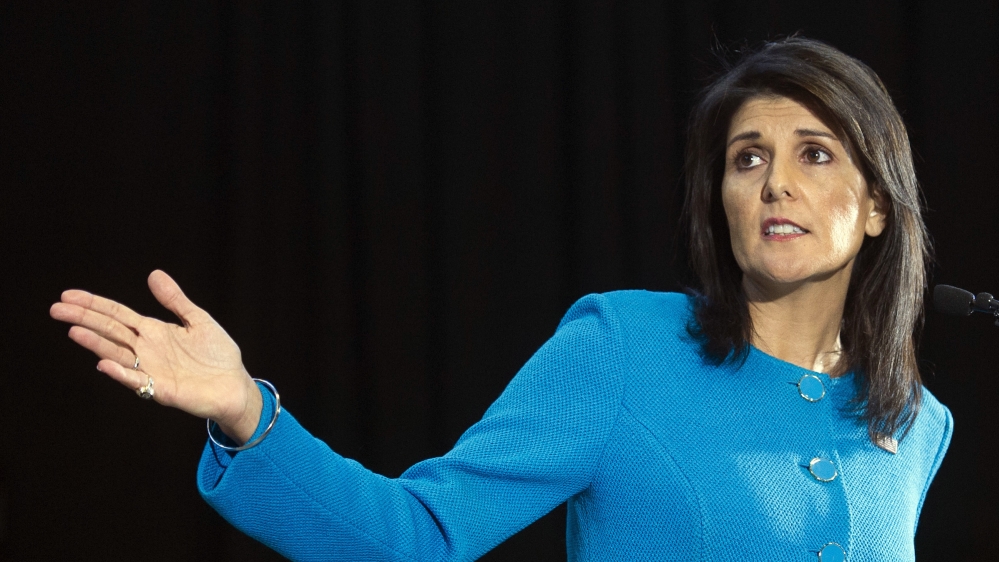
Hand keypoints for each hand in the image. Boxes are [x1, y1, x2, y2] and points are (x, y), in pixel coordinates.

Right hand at [50, 270, 262, 442]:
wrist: (236, 385)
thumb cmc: (217, 356)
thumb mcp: (197, 320)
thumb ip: (175, 300)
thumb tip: (154, 274)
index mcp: (154, 331)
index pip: (117, 315)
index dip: (94, 304)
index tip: (68, 295)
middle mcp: (146, 350)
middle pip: (110, 331)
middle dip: (84, 319)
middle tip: (55, 308)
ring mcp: (152, 370)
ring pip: (117, 354)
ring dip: (95, 343)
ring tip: (73, 330)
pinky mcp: (162, 389)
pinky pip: (138, 380)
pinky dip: (121, 373)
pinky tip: (104, 364)